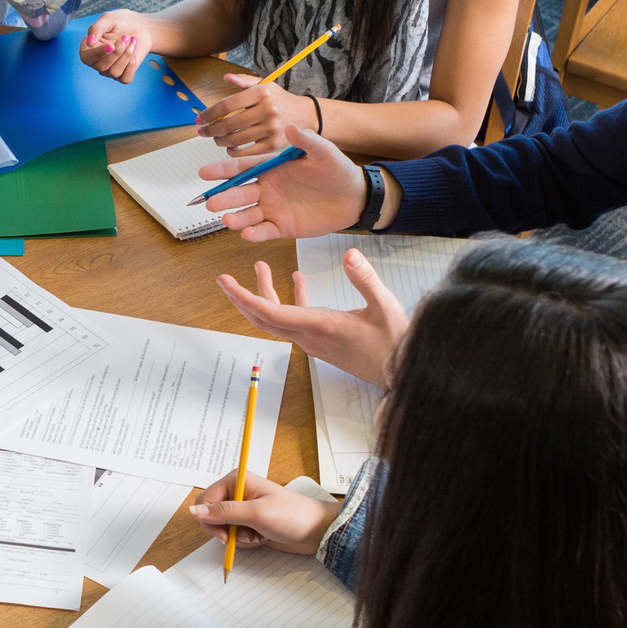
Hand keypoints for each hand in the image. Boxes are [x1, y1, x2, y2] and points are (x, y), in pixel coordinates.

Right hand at [81, 9, 152, 82]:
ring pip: (114, 73)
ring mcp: (109, 70)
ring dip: (126, 56)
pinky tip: (134, 53)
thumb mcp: (108, 19)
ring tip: (132, 41)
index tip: (111, 45)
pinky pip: (125, 78)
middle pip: (102, 67)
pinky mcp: (123, 75)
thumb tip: (88, 42)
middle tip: (126, 37)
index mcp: (88, 48)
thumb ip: (96, 28)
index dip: (98, 54)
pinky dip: (132, 66)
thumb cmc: (122, 21)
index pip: (86, 58)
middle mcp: (96, 61)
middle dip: (117, 52)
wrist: (142, 27)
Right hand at [188, 470, 340, 555]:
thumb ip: (224, 512)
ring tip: (257, 535)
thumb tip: (195, 511)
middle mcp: (237, 493)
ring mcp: (243, 509)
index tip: (223, 533)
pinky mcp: (249, 523)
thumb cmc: (292, 516)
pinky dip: (245, 541)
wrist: (316, 531)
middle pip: (211, 515)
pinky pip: (235, 536)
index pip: (205, 500)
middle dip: (224, 530)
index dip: (210, 519)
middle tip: (240, 536)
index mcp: (236, 480)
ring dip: (237, 537)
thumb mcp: (256, 513)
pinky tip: (261, 538)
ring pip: (222, 529)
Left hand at [198, 75, 317, 156]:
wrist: (304, 115)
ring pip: (236, 139)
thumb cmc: (279, 100)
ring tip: (215, 138)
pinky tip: (229, 147)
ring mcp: (271, 129)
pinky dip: (233, 151)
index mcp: (261, 93)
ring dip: (220, 140)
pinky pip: (246, 151)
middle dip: (211, 130)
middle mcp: (267, 110)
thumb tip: (226, 77)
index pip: (227, 104)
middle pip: (229, 124)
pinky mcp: (273, 145)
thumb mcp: (265, 85)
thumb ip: (244, 82)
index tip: (200, 118)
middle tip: (202, 131)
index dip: (210, 113)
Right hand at [201, 124, 368, 241]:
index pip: (242, 168)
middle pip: (239, 193)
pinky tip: (246, 234)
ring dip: (235, 218)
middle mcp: (267, 189)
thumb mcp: (323, 151)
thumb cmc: (337, 170)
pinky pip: (264, 231)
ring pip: (247, 214)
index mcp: (271, 168)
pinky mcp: (282, 227)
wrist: (353, 196)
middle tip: (211, 202)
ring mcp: (273, 209)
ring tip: (226, 220)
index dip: (223, 170)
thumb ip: (307, 140)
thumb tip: (291, 127)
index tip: (204, 172)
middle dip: (224, 197)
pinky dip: (254, 234)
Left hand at [217, 252, 409, 387]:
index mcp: (318, 326)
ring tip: (262, 267)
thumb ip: (365, 279)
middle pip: (263, 317)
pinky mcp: (322, 339)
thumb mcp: (384, 306)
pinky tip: (297, 279)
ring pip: (278, 318)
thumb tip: (349, 253)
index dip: (244, 296)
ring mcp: (313, 339)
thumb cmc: (394, 344)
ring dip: (266, 294)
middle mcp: (309, 335)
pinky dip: (292, 299)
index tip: (226, 282)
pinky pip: (296, 319)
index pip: (270, 312)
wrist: (401, 374)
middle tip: (225, 278)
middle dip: (242, 297)